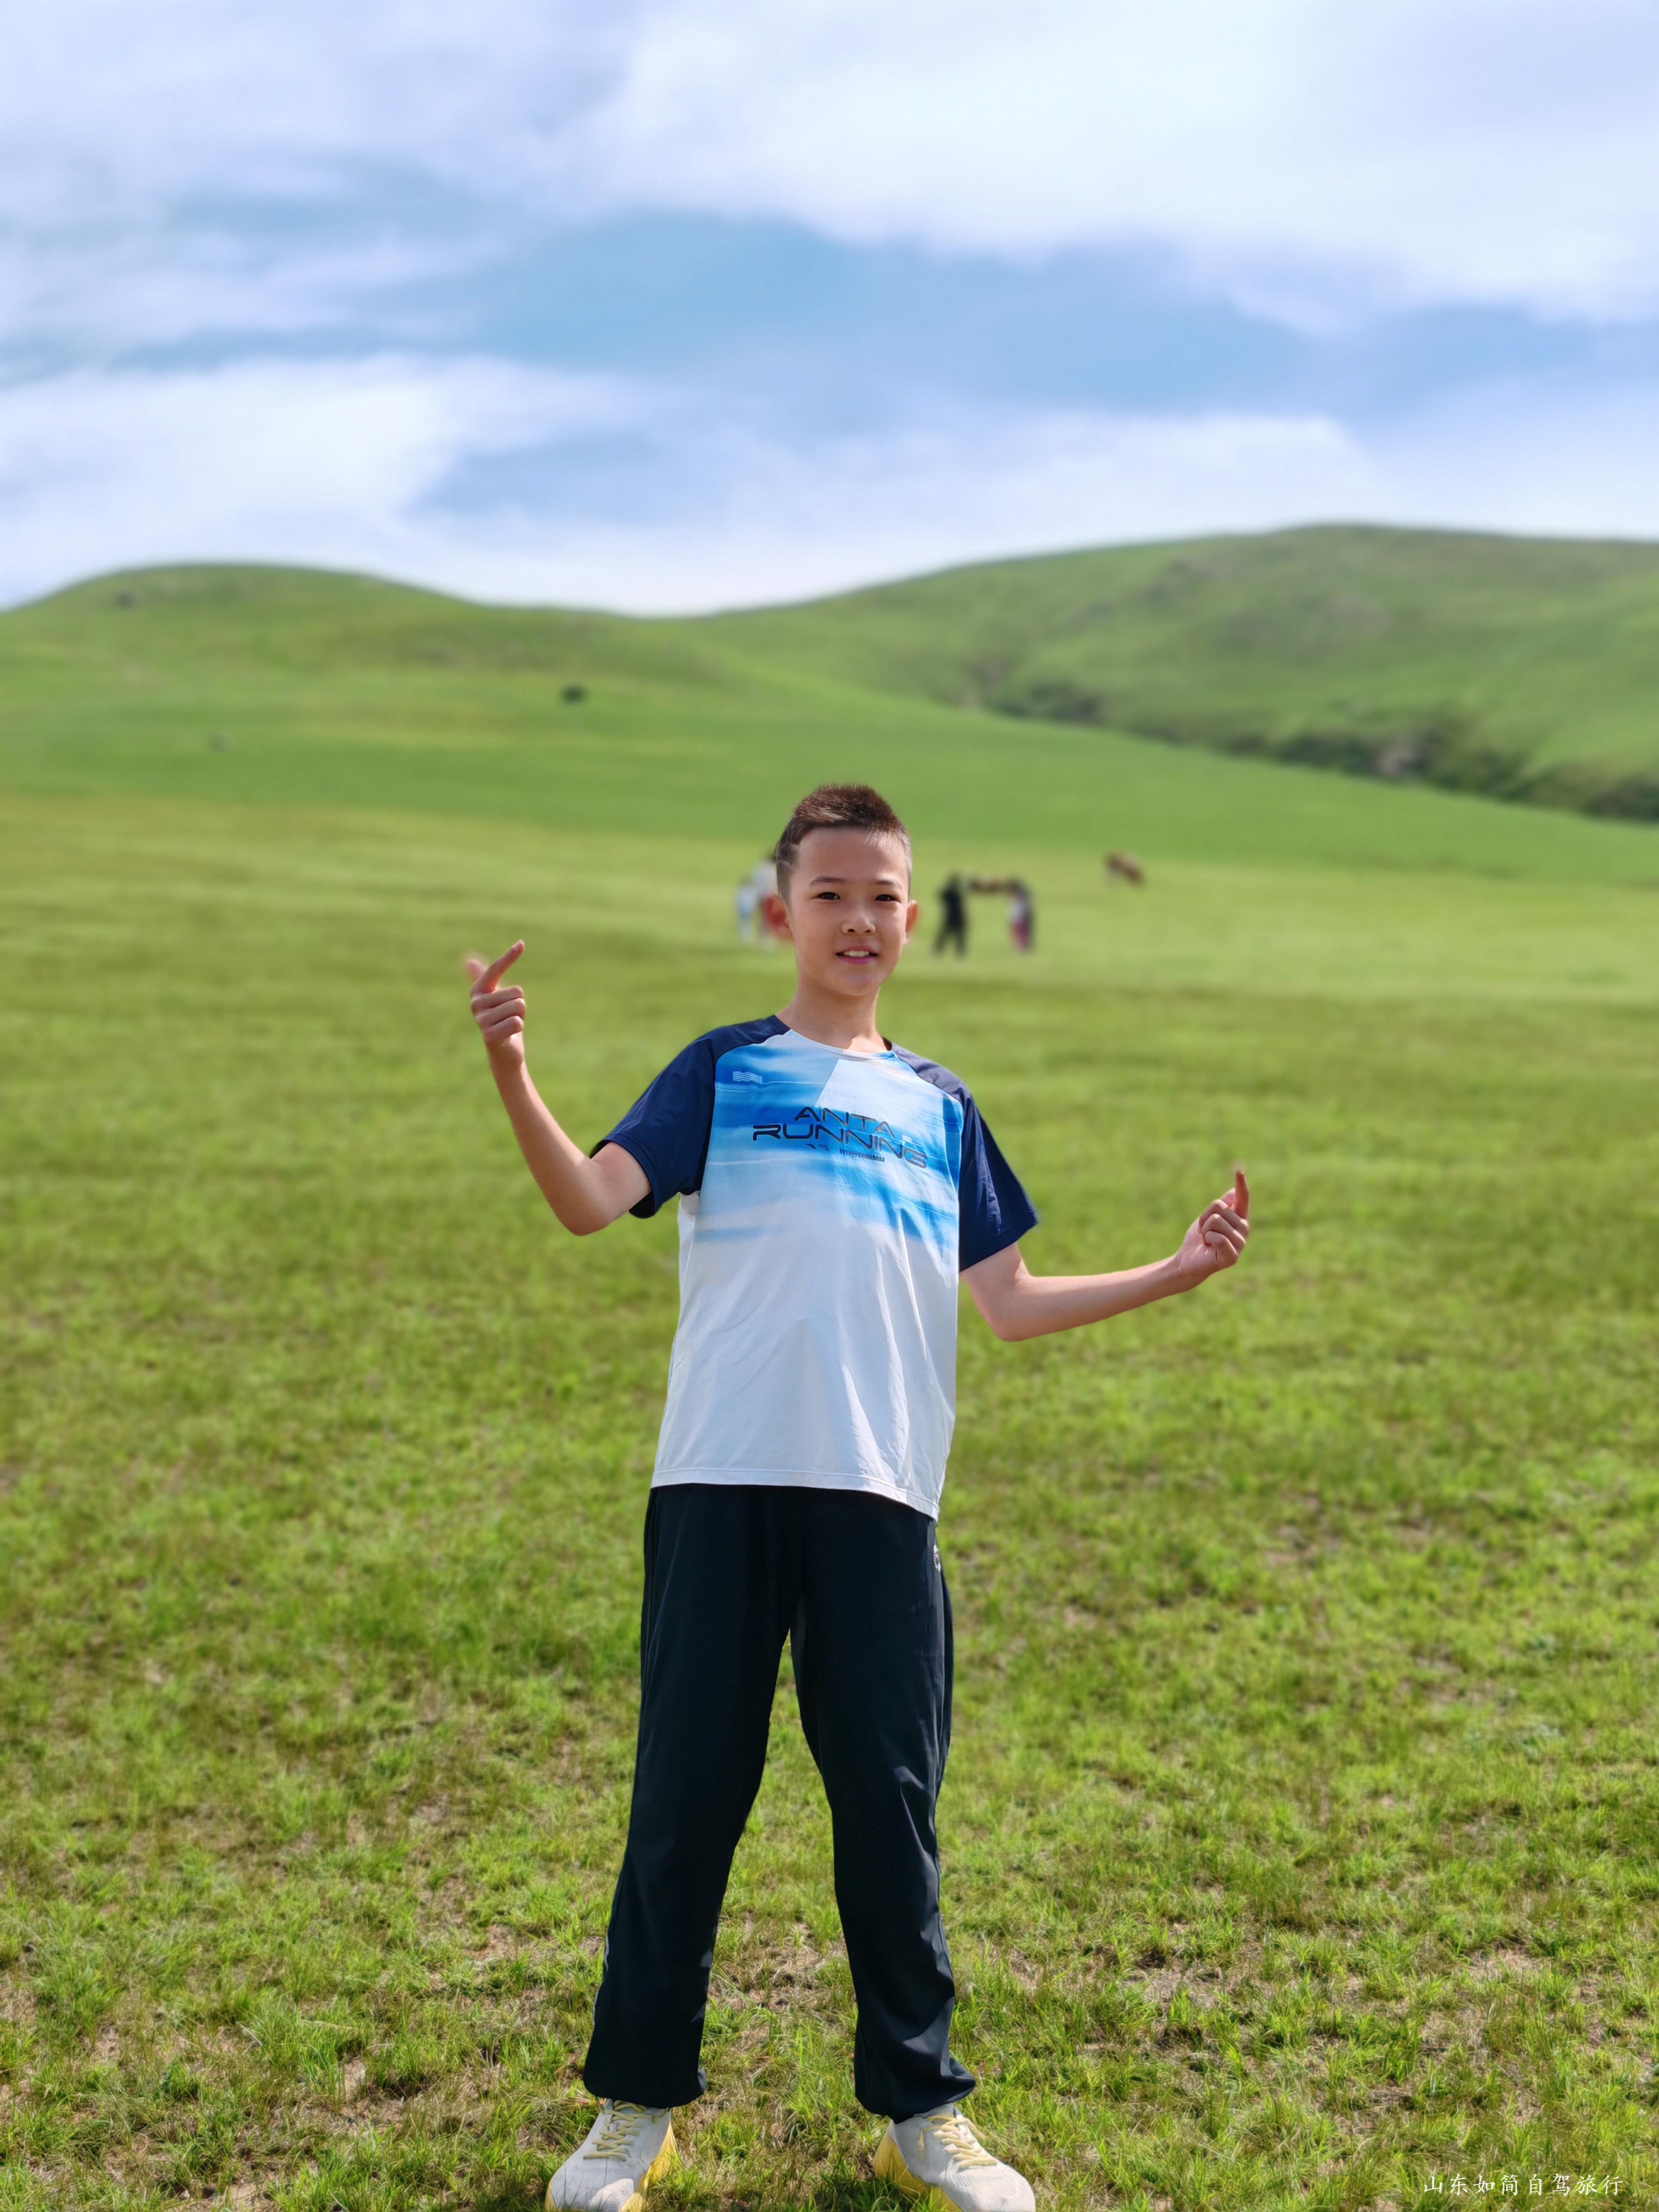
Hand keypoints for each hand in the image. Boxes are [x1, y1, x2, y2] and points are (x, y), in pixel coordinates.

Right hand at [465, 941, 525, 1069]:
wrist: (503, 1052)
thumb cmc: (501, 1021)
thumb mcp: (495, 997)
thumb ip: (483, 979)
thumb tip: (467, 960)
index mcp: (477, 991)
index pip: (495, 969)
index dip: (509, 957)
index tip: (521, 943)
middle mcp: (475, 1003)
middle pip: (517, 992)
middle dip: (520, 1006)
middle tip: (509, 1016)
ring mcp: (480, 1020)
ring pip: (518, 1007)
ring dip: (520, 1017)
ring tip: (509, 1025)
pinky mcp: (489, 1035)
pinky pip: (517, 1022)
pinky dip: (518, 1028)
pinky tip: (509, 1035)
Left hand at [1173, 1168, 1249, 1285]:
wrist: (1188, 1259)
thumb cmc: (1199, 1238)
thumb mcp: (1207, 1217)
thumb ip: (1221, 1205)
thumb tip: (1234, 1191)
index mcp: (1239, 1218)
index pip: (1243, 1198)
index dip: (1241, 1184)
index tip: (1239, 1170)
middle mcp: (1243, 1229)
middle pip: (1220, 1207)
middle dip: (1205, 1217)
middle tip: (1205, 1232)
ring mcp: (1240, 1243)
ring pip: (1217, 1221)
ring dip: (1205, 1230)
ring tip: (1207, 1240)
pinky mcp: (1232, 1256)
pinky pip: (1217, 1237)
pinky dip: (1208, 1239)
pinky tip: (1209, 1247)